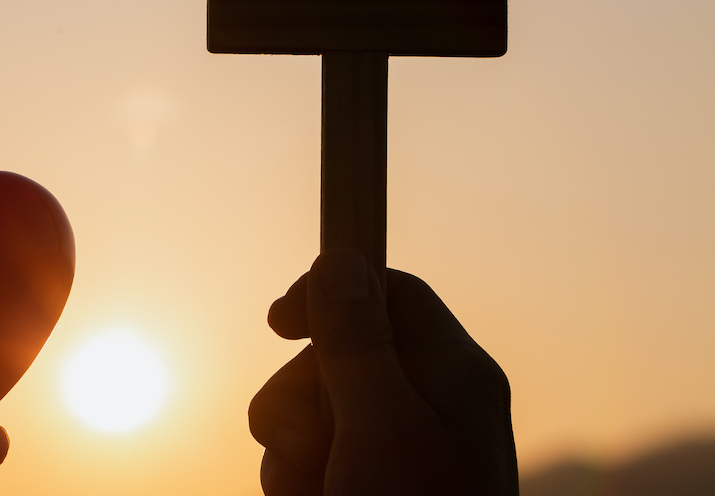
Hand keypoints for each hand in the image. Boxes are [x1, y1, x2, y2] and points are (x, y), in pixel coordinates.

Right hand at [248, 249, 517, 494]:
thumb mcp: (380, 423)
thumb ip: (355, 338)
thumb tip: (339, 258)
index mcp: (452, 373)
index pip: (387, 291)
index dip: (329, 292)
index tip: (276, 322)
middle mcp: (423, 403)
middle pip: (332, 352)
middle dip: (304, 398)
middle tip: (326, 446)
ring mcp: (390, 447)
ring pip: (305, 409)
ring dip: (294, 451)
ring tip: (322, 492)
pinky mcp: (359, 482)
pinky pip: (301, 455)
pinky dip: (295, 482)